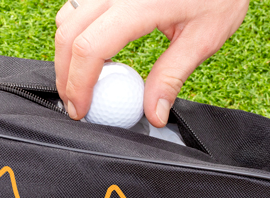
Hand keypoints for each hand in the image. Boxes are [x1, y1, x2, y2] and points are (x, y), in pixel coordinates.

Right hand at [54, 0, 248, 126]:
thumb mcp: (203, 38)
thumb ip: (172, 77)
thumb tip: (154, 114)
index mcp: (140, 4)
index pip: (90, 48)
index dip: (78, 85)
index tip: (82, 110)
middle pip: (69, 35)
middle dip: (66, 76)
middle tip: (77, 104)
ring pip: (67, 19)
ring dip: (67, 54)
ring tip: (84, 82)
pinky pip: (77, 7)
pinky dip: (75, 34)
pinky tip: (94, 54)